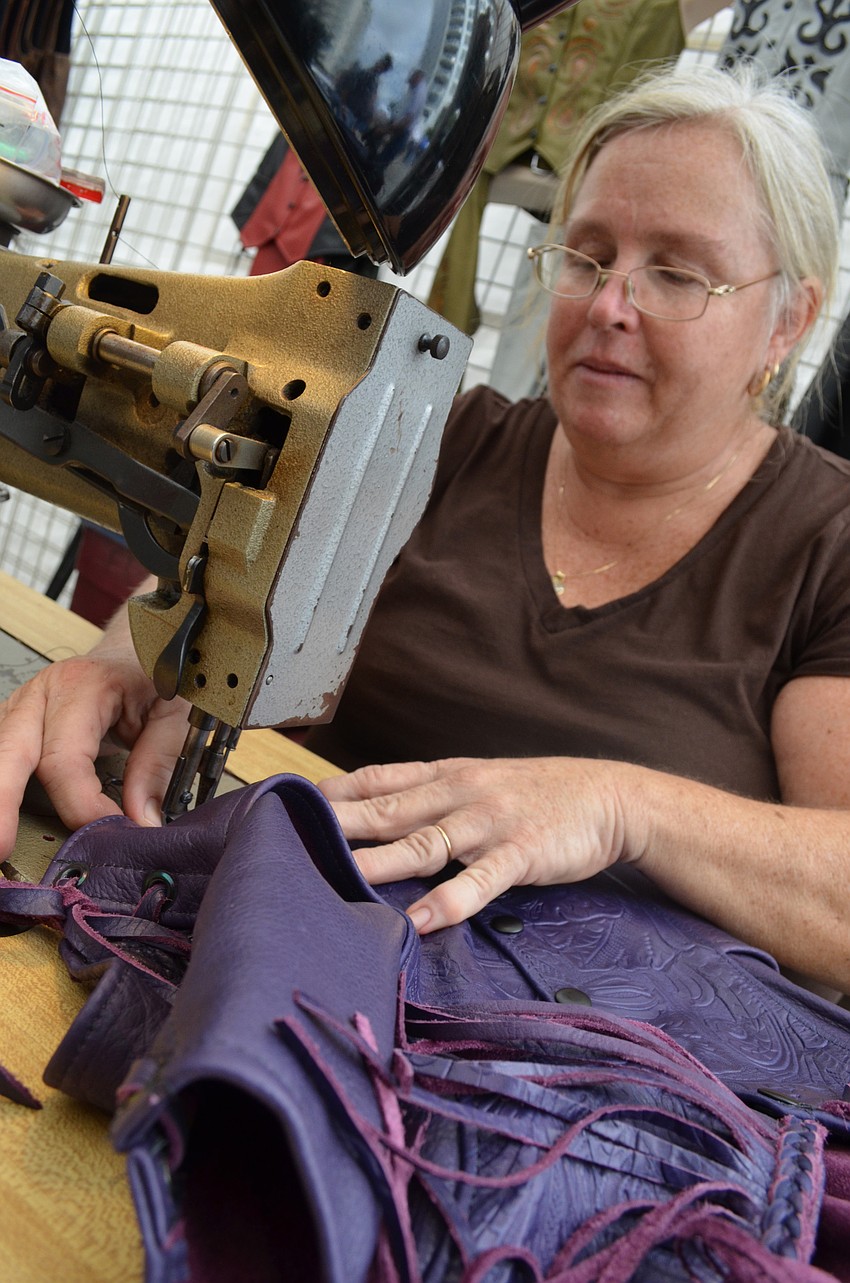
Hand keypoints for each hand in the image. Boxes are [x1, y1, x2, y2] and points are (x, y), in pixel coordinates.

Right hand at [0, 640, 189, 855]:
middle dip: (3, 805)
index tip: (107, 832)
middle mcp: (41, 695)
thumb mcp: (173, 712)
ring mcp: (21, 708)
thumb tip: (142, 820)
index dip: (81, 805)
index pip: (65, 759)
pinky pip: (1, 756)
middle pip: (10, 756)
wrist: (133, 645)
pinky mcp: (15, 724)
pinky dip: (2, 785)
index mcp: (80, 686)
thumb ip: (159, 765)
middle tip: (3, 848)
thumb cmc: (152, 672)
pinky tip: (4, 812)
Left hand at [319, 757, 641, 932]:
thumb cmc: (540, 794)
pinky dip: (449, 901)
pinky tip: (420, 921)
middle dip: (339, 824)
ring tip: (339, 877)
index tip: (291, 803)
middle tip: (291, 835)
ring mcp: (489, 822)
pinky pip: (479, 880)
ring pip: (423, 841)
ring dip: (380, 861)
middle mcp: (460, 792)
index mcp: (448, 775)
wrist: (610, 795)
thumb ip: (435, 794)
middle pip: (389, 809)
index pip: (380, 778)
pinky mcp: (520, 852)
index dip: (336, 791)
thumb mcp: (482, 780)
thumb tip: (381, 811)